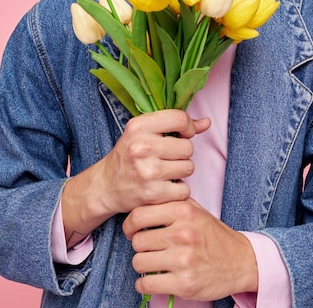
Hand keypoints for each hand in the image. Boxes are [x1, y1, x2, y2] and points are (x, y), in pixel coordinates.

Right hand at [62, 110, 209, 245]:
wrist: (106, 186)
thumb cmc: (129, 155)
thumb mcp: (144, 132)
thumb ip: (175, 125)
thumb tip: (206, 122)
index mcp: (138, 126)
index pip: (179, 118)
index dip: (188, 126)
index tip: (183, 134)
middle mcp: (142, 146)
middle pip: (187, 146)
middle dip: (182, 153)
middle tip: (168, 157)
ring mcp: (147, 171)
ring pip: (188, 167)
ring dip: (181, 171)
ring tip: (165, 172)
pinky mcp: (153, 193)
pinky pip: (184, 189)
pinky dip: (178, 191)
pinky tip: (164, 187)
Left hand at [123, 198, 257, 300]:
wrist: (239, 261)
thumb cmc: (212, 234)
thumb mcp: (194, 209)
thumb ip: (171, 200)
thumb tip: (146, 192)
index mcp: (183, 211)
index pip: (138, 215)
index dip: (130, 225)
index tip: (132, 230)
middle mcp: (183, 233)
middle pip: (137, 240)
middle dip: (139, 246)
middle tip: (148, 248)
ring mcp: (183, 260)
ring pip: (139, 262)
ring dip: (142, 265)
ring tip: (153, 262)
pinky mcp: (184, 284)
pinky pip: (146, 284)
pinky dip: (144, 284)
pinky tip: (152, 279)